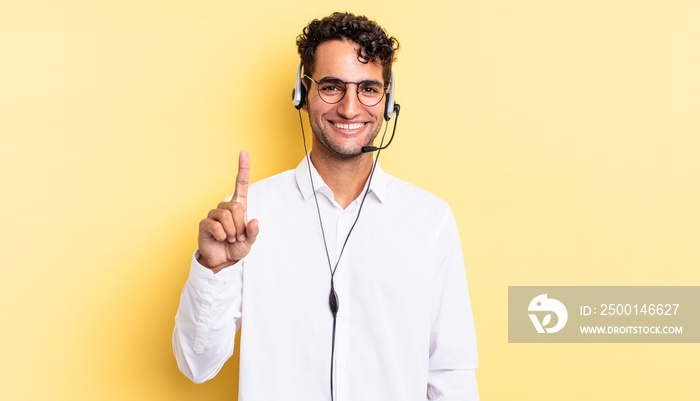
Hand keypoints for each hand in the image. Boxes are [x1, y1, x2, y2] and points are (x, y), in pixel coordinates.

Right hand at [198, 150, 259, 272]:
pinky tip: (220, 239)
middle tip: (237, 236)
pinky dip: (222, 235)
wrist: (223, 261)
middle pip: (236, 207)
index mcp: (239, 206)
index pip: (241, 184)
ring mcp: (214, 214)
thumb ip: (253, 232)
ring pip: (227, 216)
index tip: (243, 152)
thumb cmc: (236, 247)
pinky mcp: (205, 223)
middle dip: (240, 225)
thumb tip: (254, 221)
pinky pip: (216, 225)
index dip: (243, 168)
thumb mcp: (250, 241)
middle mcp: (226, 207)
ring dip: (232, 232)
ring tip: (229, 238)